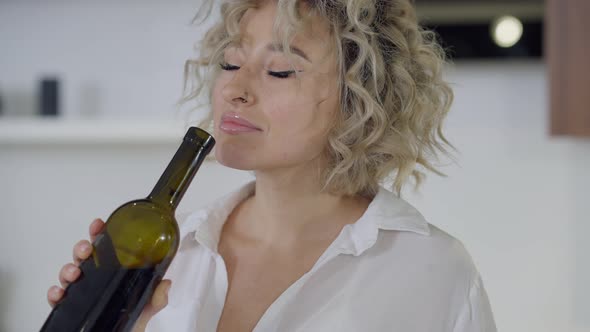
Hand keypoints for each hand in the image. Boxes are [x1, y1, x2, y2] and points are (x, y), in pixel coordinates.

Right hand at [46, 218, 170, 331]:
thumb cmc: (130, 322)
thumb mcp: (147, 307)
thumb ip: (157, 296)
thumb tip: (166, 283)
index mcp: (113, 273)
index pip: (105, 249)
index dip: (100, 234)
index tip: (99, 224)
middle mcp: (95, 280)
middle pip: (84, 257)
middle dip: (82, 249)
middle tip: (87, 249)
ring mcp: (82, 293)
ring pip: (69, 274)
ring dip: (68, 268)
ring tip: (74, 272)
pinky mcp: (70, 308)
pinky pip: (57, 298)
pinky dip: (55, 293)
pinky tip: (59, 292)